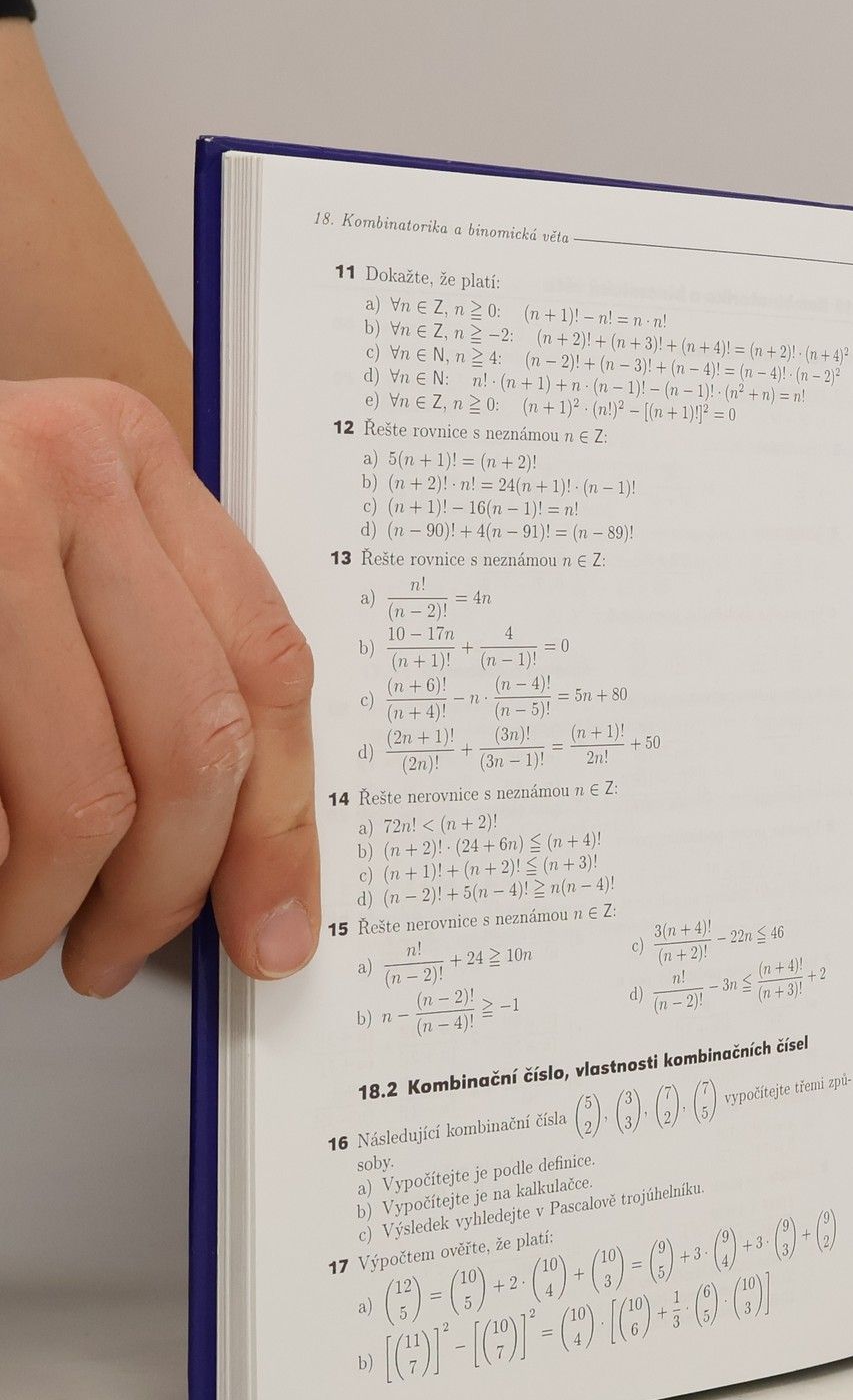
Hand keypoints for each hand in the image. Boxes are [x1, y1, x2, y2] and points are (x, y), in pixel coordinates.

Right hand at [0, 377, 317, 992]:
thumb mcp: (40, 528)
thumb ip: (136, 641)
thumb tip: (224, 841)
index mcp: (125, 448)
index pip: (264, 667)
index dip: (278, 821)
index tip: (274, 919)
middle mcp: (58, 471)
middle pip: (192, 743)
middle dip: (165, 888)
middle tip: (116, 950)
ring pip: (83, 793)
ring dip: (49, 906)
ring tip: (16, 938)